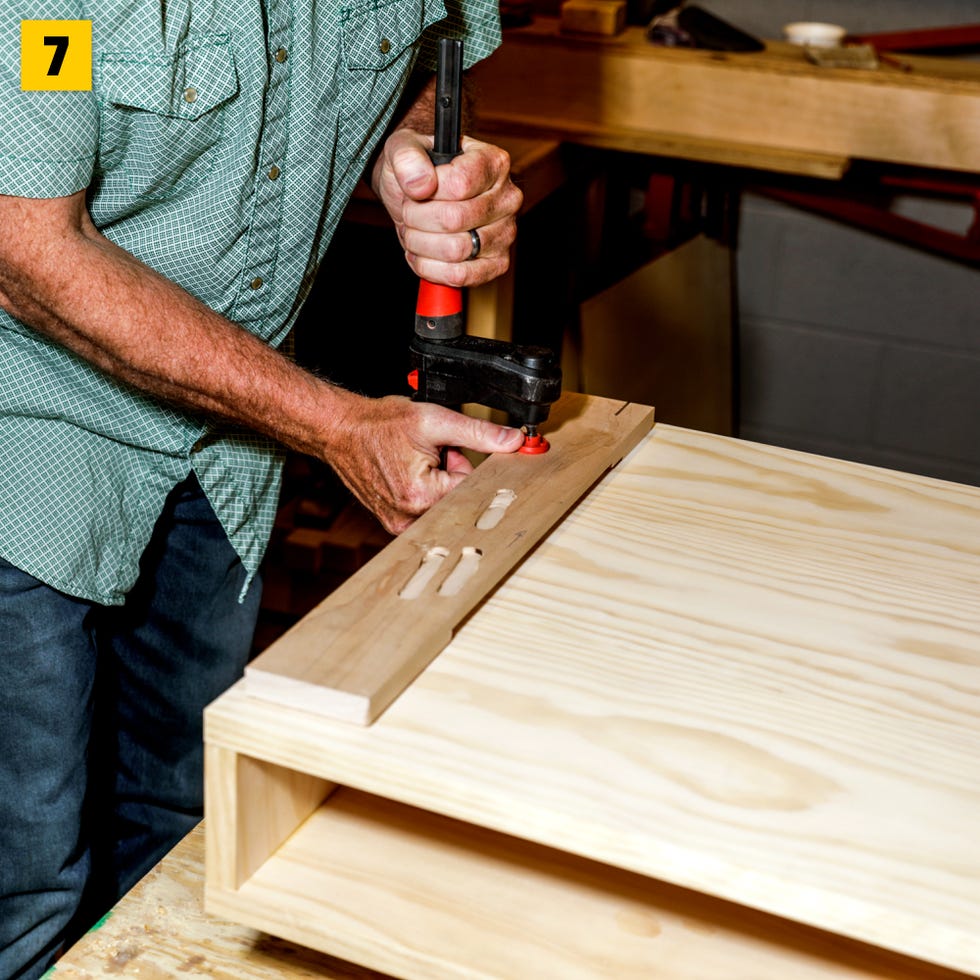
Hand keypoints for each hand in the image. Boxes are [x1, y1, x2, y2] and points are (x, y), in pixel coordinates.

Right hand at [327, 393, 523, 532]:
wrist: (341, 430)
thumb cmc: (379, 425)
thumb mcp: (435, 420)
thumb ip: (479, 433)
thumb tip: (513, 441)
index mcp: (422, 496)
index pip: (473, 488)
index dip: (467, 464)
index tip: (454, 450)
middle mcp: (410, 518)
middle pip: (458, 499)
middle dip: (454, 474)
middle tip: (433, 453)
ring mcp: (400, 524)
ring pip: (443, 505)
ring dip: (440, 483)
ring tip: (417, 461)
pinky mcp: (394, 523)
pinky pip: (426, 510)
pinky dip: (425, 492)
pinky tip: (409, 473)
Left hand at [371, 129, 523, 287]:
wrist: (420, 197)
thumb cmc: (419, 171)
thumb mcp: (404, 147)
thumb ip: (408, 157)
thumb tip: (420, 185)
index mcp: (494, 163)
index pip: (459, 183)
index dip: (427, 192)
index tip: (415, 190)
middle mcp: (508, 198)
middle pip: (454, 219)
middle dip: (417, 220)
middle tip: (408, 214)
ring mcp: (506, 234)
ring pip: (455, 250)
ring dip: (420, 245)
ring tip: (413, 233)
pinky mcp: (497, 264)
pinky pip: (460, 276)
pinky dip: (430, 269)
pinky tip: (421, 255)